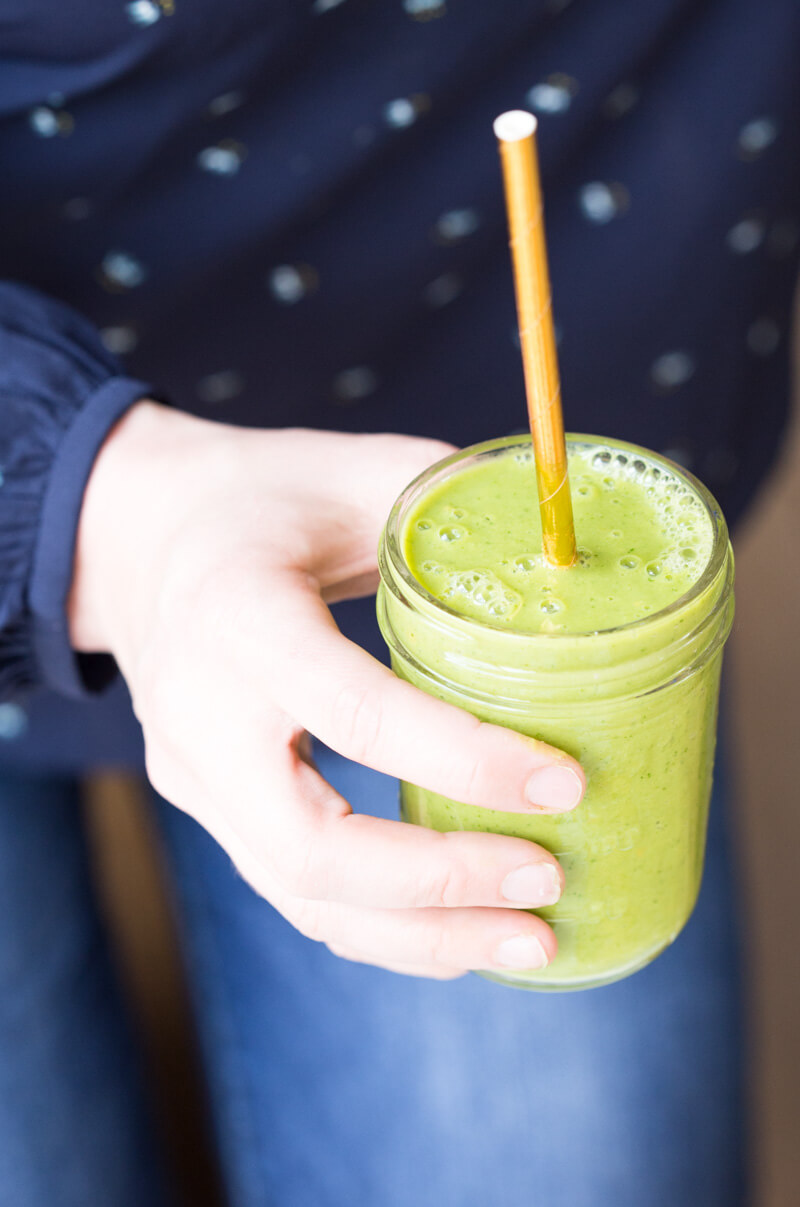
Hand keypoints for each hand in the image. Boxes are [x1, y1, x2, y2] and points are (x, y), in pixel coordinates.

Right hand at [70, 402, 584, 978]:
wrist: (133, 535)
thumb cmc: (251, 498)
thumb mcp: (348, 471)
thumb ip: (449, 508)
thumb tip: (563, 559)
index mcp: (239, 615)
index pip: (356, 712)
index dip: (465, 761)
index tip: (563, 784)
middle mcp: (201, 713)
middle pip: (313, 848)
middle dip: (442, 886)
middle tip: (547, 883)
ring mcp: (191, 772)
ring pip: (300, 895)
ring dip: (421, 937)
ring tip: (530, 941)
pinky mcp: (205, 802)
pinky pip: (292, 888)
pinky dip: (383, 925)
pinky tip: (459, 932)